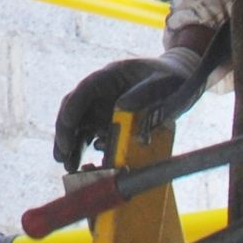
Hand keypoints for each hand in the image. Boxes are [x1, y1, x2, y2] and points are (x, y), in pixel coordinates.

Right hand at [53, 43, 204, 170]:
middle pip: (75, 110)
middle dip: (66, 132)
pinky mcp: (109, 124)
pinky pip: (92, 138)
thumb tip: (121, 107)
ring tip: (70, 166)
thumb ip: (145, 93)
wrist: (179, 82)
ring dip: (72, 146)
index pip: (85, 90)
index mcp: (111, 76)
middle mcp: (102, 93)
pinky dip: (87, 151)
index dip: (73, 107)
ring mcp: (104, 109)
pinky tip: (89, 165)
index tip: (68, 126)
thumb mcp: (163, 84)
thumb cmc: (170, 79)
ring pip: (80, 127)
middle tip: (64, 155)